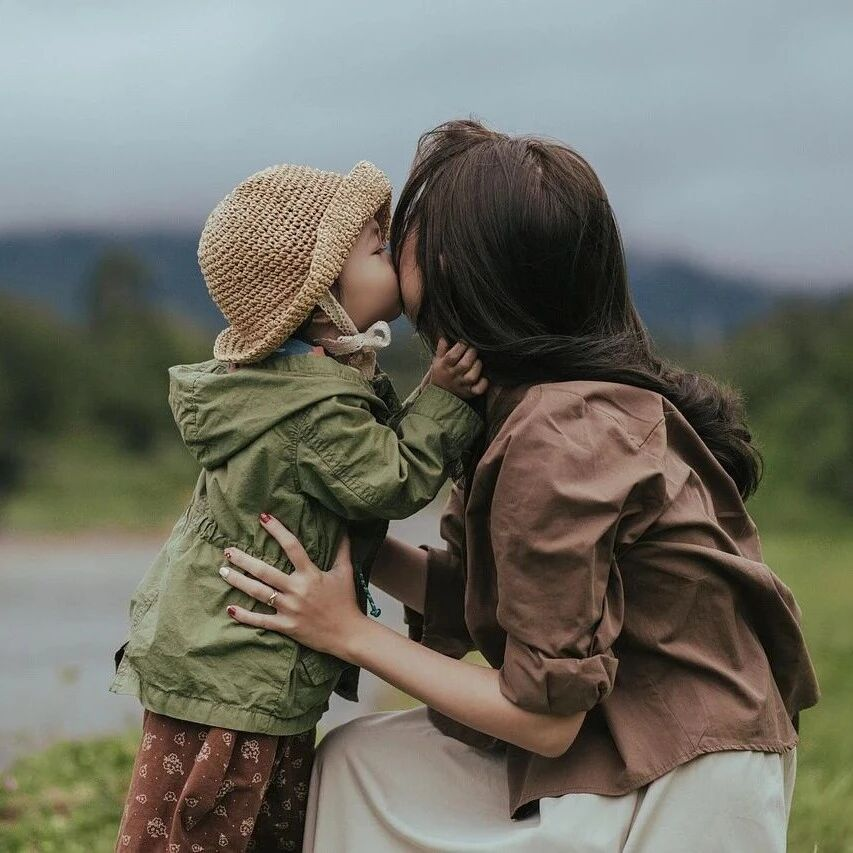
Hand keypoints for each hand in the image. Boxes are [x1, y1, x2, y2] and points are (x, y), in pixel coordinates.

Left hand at [218, 514, 366, 659]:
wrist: (348, 634)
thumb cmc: (346, 601)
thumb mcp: (345, 572)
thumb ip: (342, 550)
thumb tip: (345, 529)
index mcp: (311, 574)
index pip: (292, 547)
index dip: (277, 530)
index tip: (263, 518)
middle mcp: (297, 590)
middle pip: (265, 571)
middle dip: (244, 560)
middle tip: (228, 551)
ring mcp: (290, 609)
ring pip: (259, 593)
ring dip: (239, 581)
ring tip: (222, 571)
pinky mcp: (286, 626)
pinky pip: (261, 620)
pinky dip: (244, 616)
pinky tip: (230, 608)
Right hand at [429, 338, 488, 399]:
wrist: (439, 393)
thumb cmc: (440, 373)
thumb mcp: (437, 360)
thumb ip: (441, 349)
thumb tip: (443, 338)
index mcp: (444, 366)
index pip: (452, 356)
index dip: (461, 346)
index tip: (464, 342)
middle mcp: (453, 376)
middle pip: (465, 364)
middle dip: (471, 353)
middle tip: (472, 350)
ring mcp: (462, 385)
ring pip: (472, 376)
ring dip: (477, 366)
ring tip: (477, 362)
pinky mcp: (469, 392)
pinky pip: (478, 389)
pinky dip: (483, 383)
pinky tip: (482, 377)